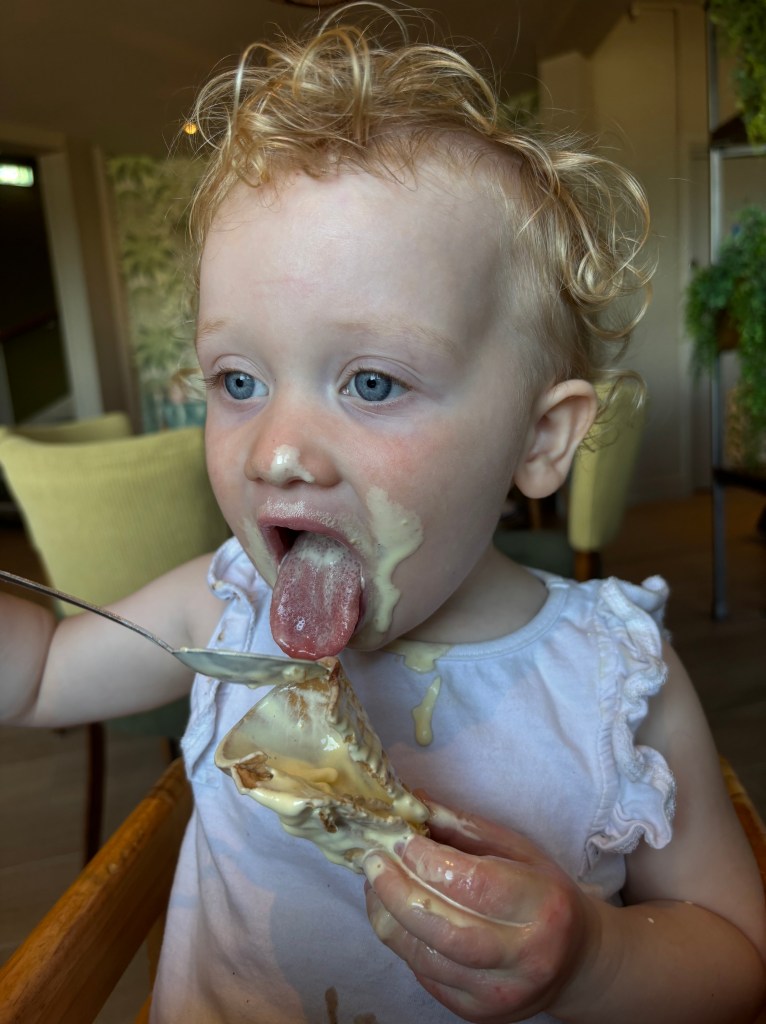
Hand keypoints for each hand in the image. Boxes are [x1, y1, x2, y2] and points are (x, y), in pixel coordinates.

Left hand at [362, 797, 597, 1022]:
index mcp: (542, 907)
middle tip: (372, 859)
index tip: (397, 836)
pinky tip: (394, 912)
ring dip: (388, 913)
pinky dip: (401, 939)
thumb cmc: (544, 894)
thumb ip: (463, 828)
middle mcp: (522, 957)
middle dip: (396, 888)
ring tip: (376, 882)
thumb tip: (412, 802)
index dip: (426, 859)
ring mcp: (497, 992)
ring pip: (423, 955)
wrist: (574, 962)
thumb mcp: (517, 850)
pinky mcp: (474, 1013)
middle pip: (441, 925)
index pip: (471, 883)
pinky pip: (422, 974)